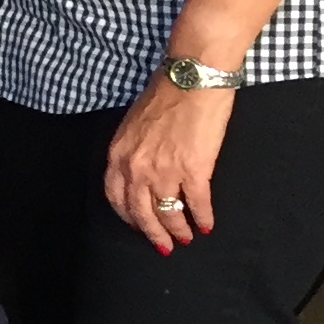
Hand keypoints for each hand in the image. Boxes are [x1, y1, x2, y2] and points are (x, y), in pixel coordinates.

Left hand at [105, 73, 229, 250]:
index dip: (128, 217)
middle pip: (140, 212)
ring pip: (168, 212)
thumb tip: (141, 171)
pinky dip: (203, 217)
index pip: (116, 197)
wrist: (192, 79)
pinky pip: (197, 204)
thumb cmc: (165, 94)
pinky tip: (206, 224)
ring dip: (179, 230)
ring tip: (187, 237)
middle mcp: (137, 167)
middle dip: (153, 232)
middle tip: (164, 245)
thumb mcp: (134, 125)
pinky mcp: (194, 170)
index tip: (137, 226)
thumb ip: (132, 151)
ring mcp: (165, 170)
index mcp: (119, 154)